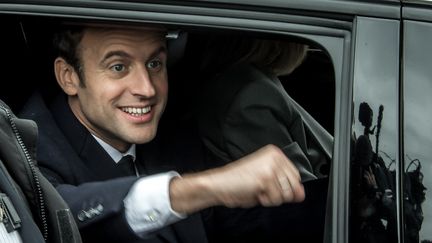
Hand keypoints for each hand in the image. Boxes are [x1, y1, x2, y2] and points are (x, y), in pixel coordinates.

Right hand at [170, 144, 304, 213]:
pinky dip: (265, 200)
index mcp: (274, 153)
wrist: (219, 184)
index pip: (296, 176)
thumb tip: (301, 194)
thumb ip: (285, 185)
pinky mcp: (266, 178)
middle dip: (278, 193)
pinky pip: (276, 199)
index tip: (270, 186)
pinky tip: (253, 191)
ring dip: (271, 198)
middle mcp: (275, 157)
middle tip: (260, 188)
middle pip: (293, 186)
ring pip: (286, 194)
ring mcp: (271, 167)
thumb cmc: (238, 182)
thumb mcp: (266, 181)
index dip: (286, 188)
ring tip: (256, 189)